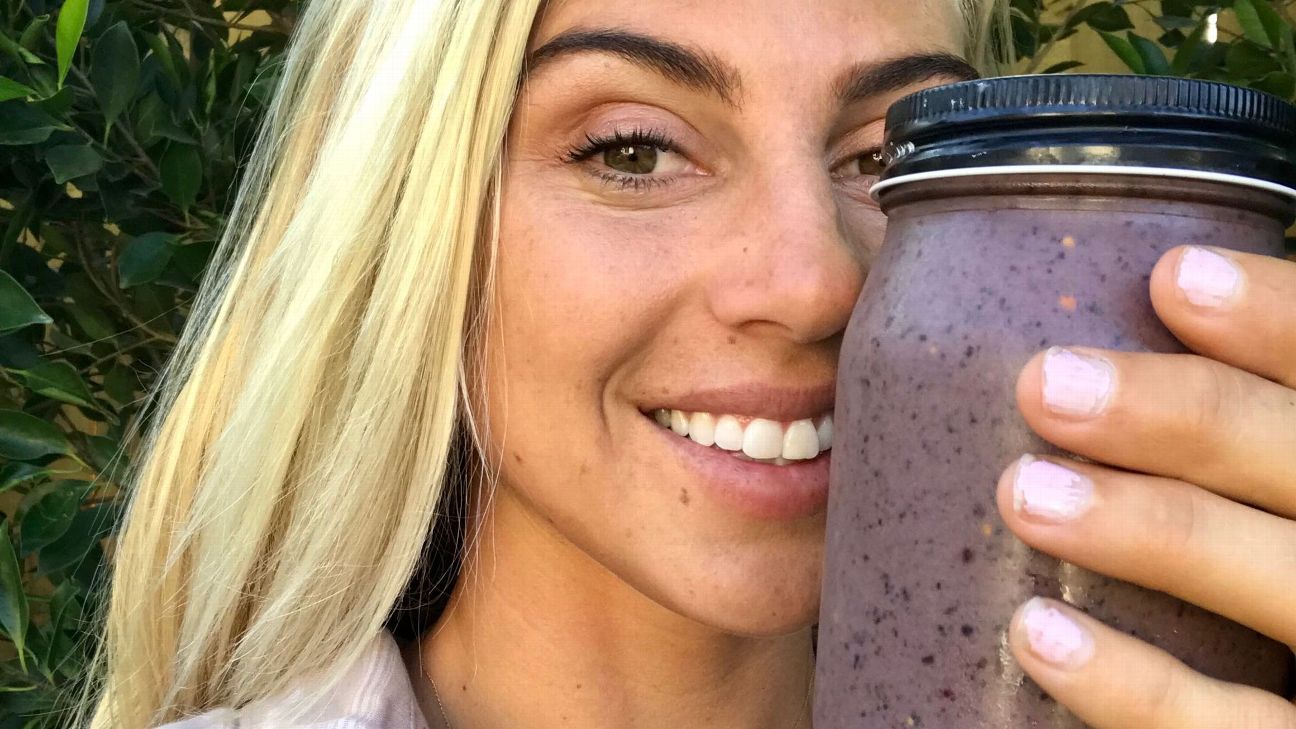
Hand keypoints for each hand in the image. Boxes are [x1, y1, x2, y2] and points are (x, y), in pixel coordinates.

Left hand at [997, 244, 1295, 727]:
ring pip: (1280, 584)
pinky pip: (1233, 727)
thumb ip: (1221, 429)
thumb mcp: (1266, 470)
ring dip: (1150, 530)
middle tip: (1045, 383)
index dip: (1277, 320)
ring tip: (1022, 490)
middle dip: (1186, 415)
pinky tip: (1037, 634)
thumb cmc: (1258, 550)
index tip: (1171, 277)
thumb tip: (1092, 330)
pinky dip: (1138, 687)